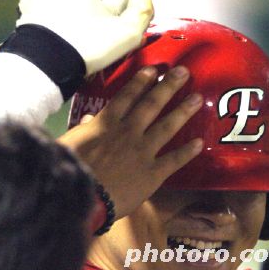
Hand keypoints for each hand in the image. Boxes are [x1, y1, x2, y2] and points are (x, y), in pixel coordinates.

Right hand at [58, 66, 203, 218]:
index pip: (127, 96)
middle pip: (152, 104)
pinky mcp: (153, 173)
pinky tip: (200, 143)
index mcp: (106, 124)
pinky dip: (187, 152)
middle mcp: (129, 131)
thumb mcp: (68, 144)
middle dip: (168, 86)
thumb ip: (82, 130)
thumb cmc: (69, 170)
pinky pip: (174, 160)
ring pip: (167, 126)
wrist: (81, 198)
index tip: (155, 70)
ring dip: (183, 111)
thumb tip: (88, 119)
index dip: (142, 82)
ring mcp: (143, 151)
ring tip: (198, 98)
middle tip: (183, 72)